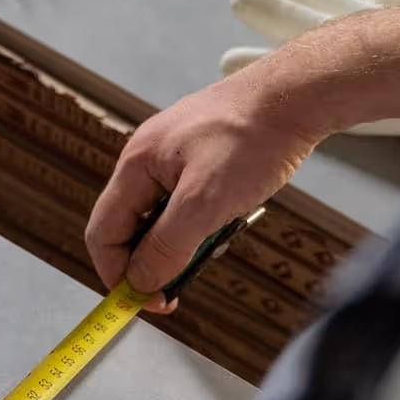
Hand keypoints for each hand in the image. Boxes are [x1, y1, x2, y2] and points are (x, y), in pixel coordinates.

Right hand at [86, 67, 318, 303]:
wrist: (296, 95)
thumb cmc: (252, 137)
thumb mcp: (205, 202)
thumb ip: (167, 246)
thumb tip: (140, 282)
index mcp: (135, 166)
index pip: (103, 232)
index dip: (117, 273)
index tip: (145, 304)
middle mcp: (147, 161)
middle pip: (131, 227)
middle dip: (154, 260)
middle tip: (182, 285)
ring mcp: (175, 158)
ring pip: (162, 217)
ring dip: (184, 241)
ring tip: (219, 242)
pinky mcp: (202, 158)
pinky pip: (187, 202)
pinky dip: (204, 221)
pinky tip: (231, 219)